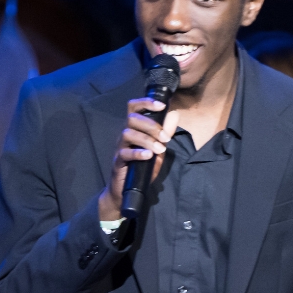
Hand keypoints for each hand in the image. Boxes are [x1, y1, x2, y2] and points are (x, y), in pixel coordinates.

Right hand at [98, 97, 176, 221]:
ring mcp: (120, 147)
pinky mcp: (118, 161)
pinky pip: (125, 153)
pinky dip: (138, 153)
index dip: (146, 102)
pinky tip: (148, 156)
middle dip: (151, 125)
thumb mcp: (158, 148)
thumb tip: (174, 113)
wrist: (127, 190)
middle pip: (132, 118)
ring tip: (160, 150)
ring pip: (128, 133)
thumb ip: (166, 132)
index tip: (161, 105)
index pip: (134, 107)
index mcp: (134, 128)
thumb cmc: (142, 166)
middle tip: (165, 138)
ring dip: (147, 140)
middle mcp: (124, 134)